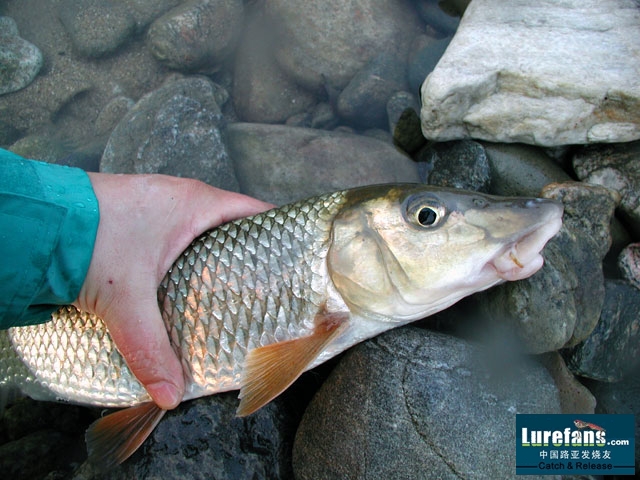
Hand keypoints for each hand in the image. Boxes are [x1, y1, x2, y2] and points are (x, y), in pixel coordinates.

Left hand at [73, 173, 272, 408]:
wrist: (38, 220)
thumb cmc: (90, 241)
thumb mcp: (127, 301)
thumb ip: (150, 348)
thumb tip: (169, 393)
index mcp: (197, 203)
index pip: (256, 213)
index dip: (278, 236)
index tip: (292, 263)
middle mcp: (183, 196)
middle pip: (233, 224)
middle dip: (248, 254)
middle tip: (264, 287)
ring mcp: (160, 202)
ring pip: (204, 229)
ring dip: (216, 254)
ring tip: (228, 289)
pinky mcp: (139, 214)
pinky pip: (180, 231)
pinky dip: (188, 253)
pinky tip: (185, 280)